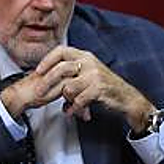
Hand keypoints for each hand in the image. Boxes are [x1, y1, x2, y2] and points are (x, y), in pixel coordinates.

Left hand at [1, 45, 153, 130]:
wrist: (126, 98)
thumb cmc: (103, 87)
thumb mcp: (87, 74)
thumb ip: (70, 73)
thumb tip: (47, 78)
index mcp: (85, 56)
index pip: (61, 50)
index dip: (47, 60)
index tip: (38, 71)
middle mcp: (89, 62)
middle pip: (60, 69)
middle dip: (47, 83)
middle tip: (39, 94)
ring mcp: (94, 75)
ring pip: (68, 88)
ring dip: (66, 100)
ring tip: (68, 106)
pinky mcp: (98, 88)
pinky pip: (78, 100)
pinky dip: (74, 109)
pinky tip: (73, 112)